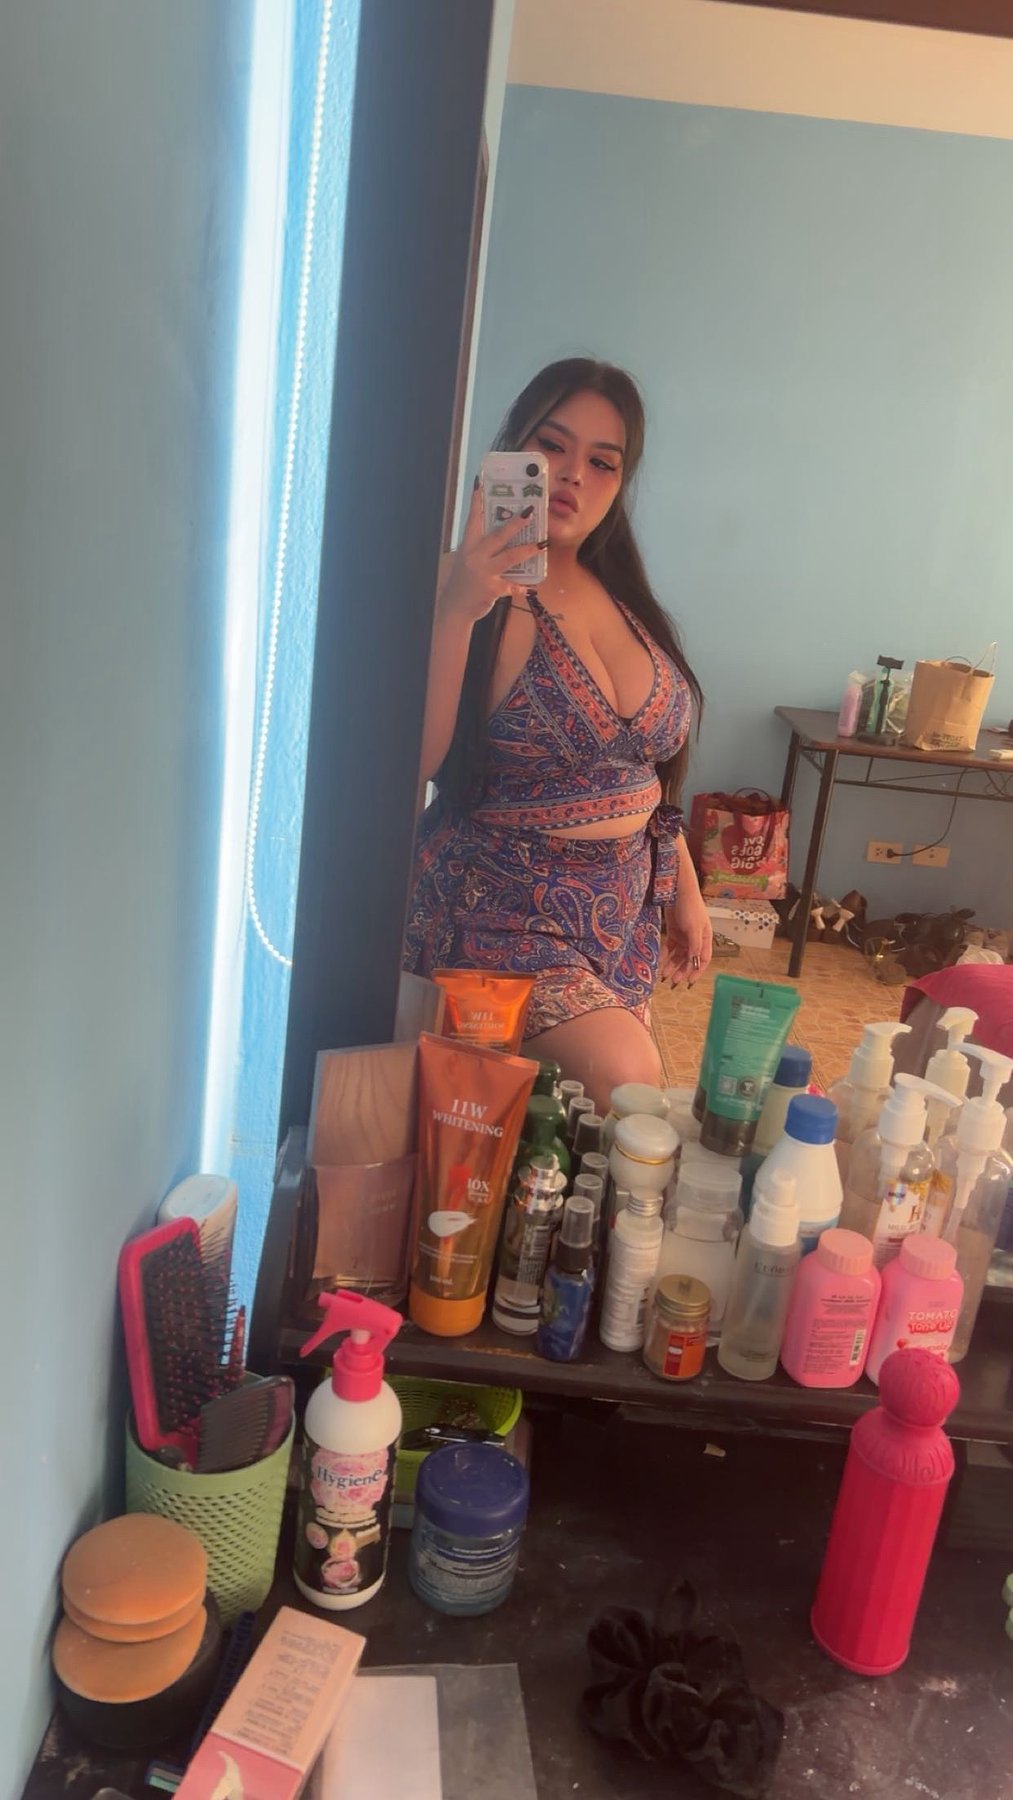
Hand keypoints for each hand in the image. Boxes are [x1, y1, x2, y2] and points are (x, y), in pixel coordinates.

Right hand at [437, 484, 542, 623]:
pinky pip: (512, 586)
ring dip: (528, 550)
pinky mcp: (492, 589)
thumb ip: (482, 548)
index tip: (480, 482)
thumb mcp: (467, 560)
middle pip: (497, 536)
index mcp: (468, 546)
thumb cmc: (463, 581)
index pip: (473, 519)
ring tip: (542, 544)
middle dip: (515, 523)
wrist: (455, 608)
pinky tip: (531, 588)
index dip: (476, 501)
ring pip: (509, 557)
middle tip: (530, 511)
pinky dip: (522, 587)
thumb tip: (504, 536)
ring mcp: (483, 572)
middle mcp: (475, 556)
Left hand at [660, 861, 712, 987]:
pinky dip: (665, 955)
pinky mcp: (673, 932)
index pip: (703, 959)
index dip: (697, 971)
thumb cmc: (690, 907)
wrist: (677, 890)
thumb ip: (694, 946)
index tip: (689, 982)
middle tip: (673, 982)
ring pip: (678, 956)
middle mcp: (695, 939)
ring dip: (672, 965)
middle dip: (681, 971)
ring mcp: (684, 936)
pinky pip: (669, 948)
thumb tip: (695, 963)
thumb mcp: (694, 928)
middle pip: (689, 959)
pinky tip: (659, 962)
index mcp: (705, 938)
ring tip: (664, 975)